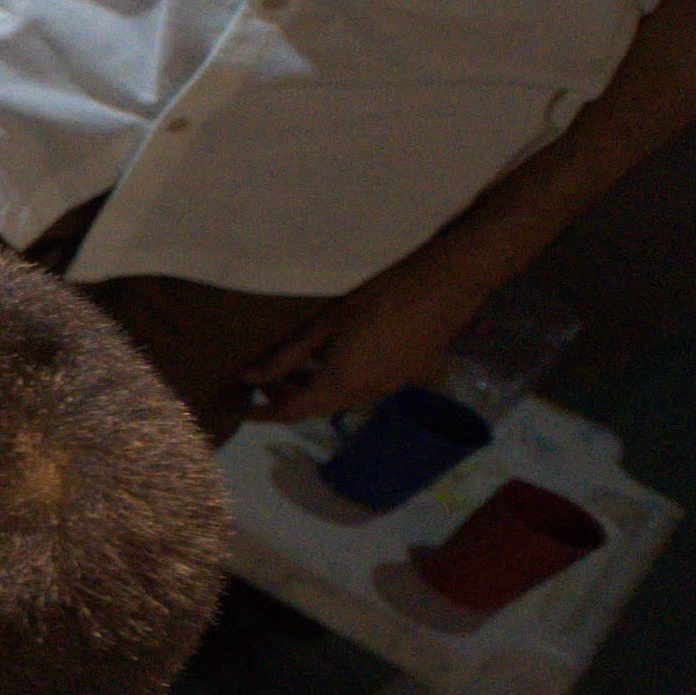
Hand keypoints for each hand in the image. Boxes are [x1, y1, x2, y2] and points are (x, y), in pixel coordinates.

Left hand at [239, 245, 510, 424]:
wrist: (451, 280)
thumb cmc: (383, 291)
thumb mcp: (328, 320)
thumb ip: (288, 354)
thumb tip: (250, 377)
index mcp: (343, 382)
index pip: (294, 411)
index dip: (266, 414)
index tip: (243, 410)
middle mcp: (367, 394)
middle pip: (318, 407)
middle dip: (288, 400)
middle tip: (264, 382)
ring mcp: (392, 386)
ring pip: (343, 398)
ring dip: (315, 389)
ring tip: (293, 370)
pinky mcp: (410, 374)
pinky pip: (365, 387)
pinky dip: (340, 381)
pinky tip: (334, 357)